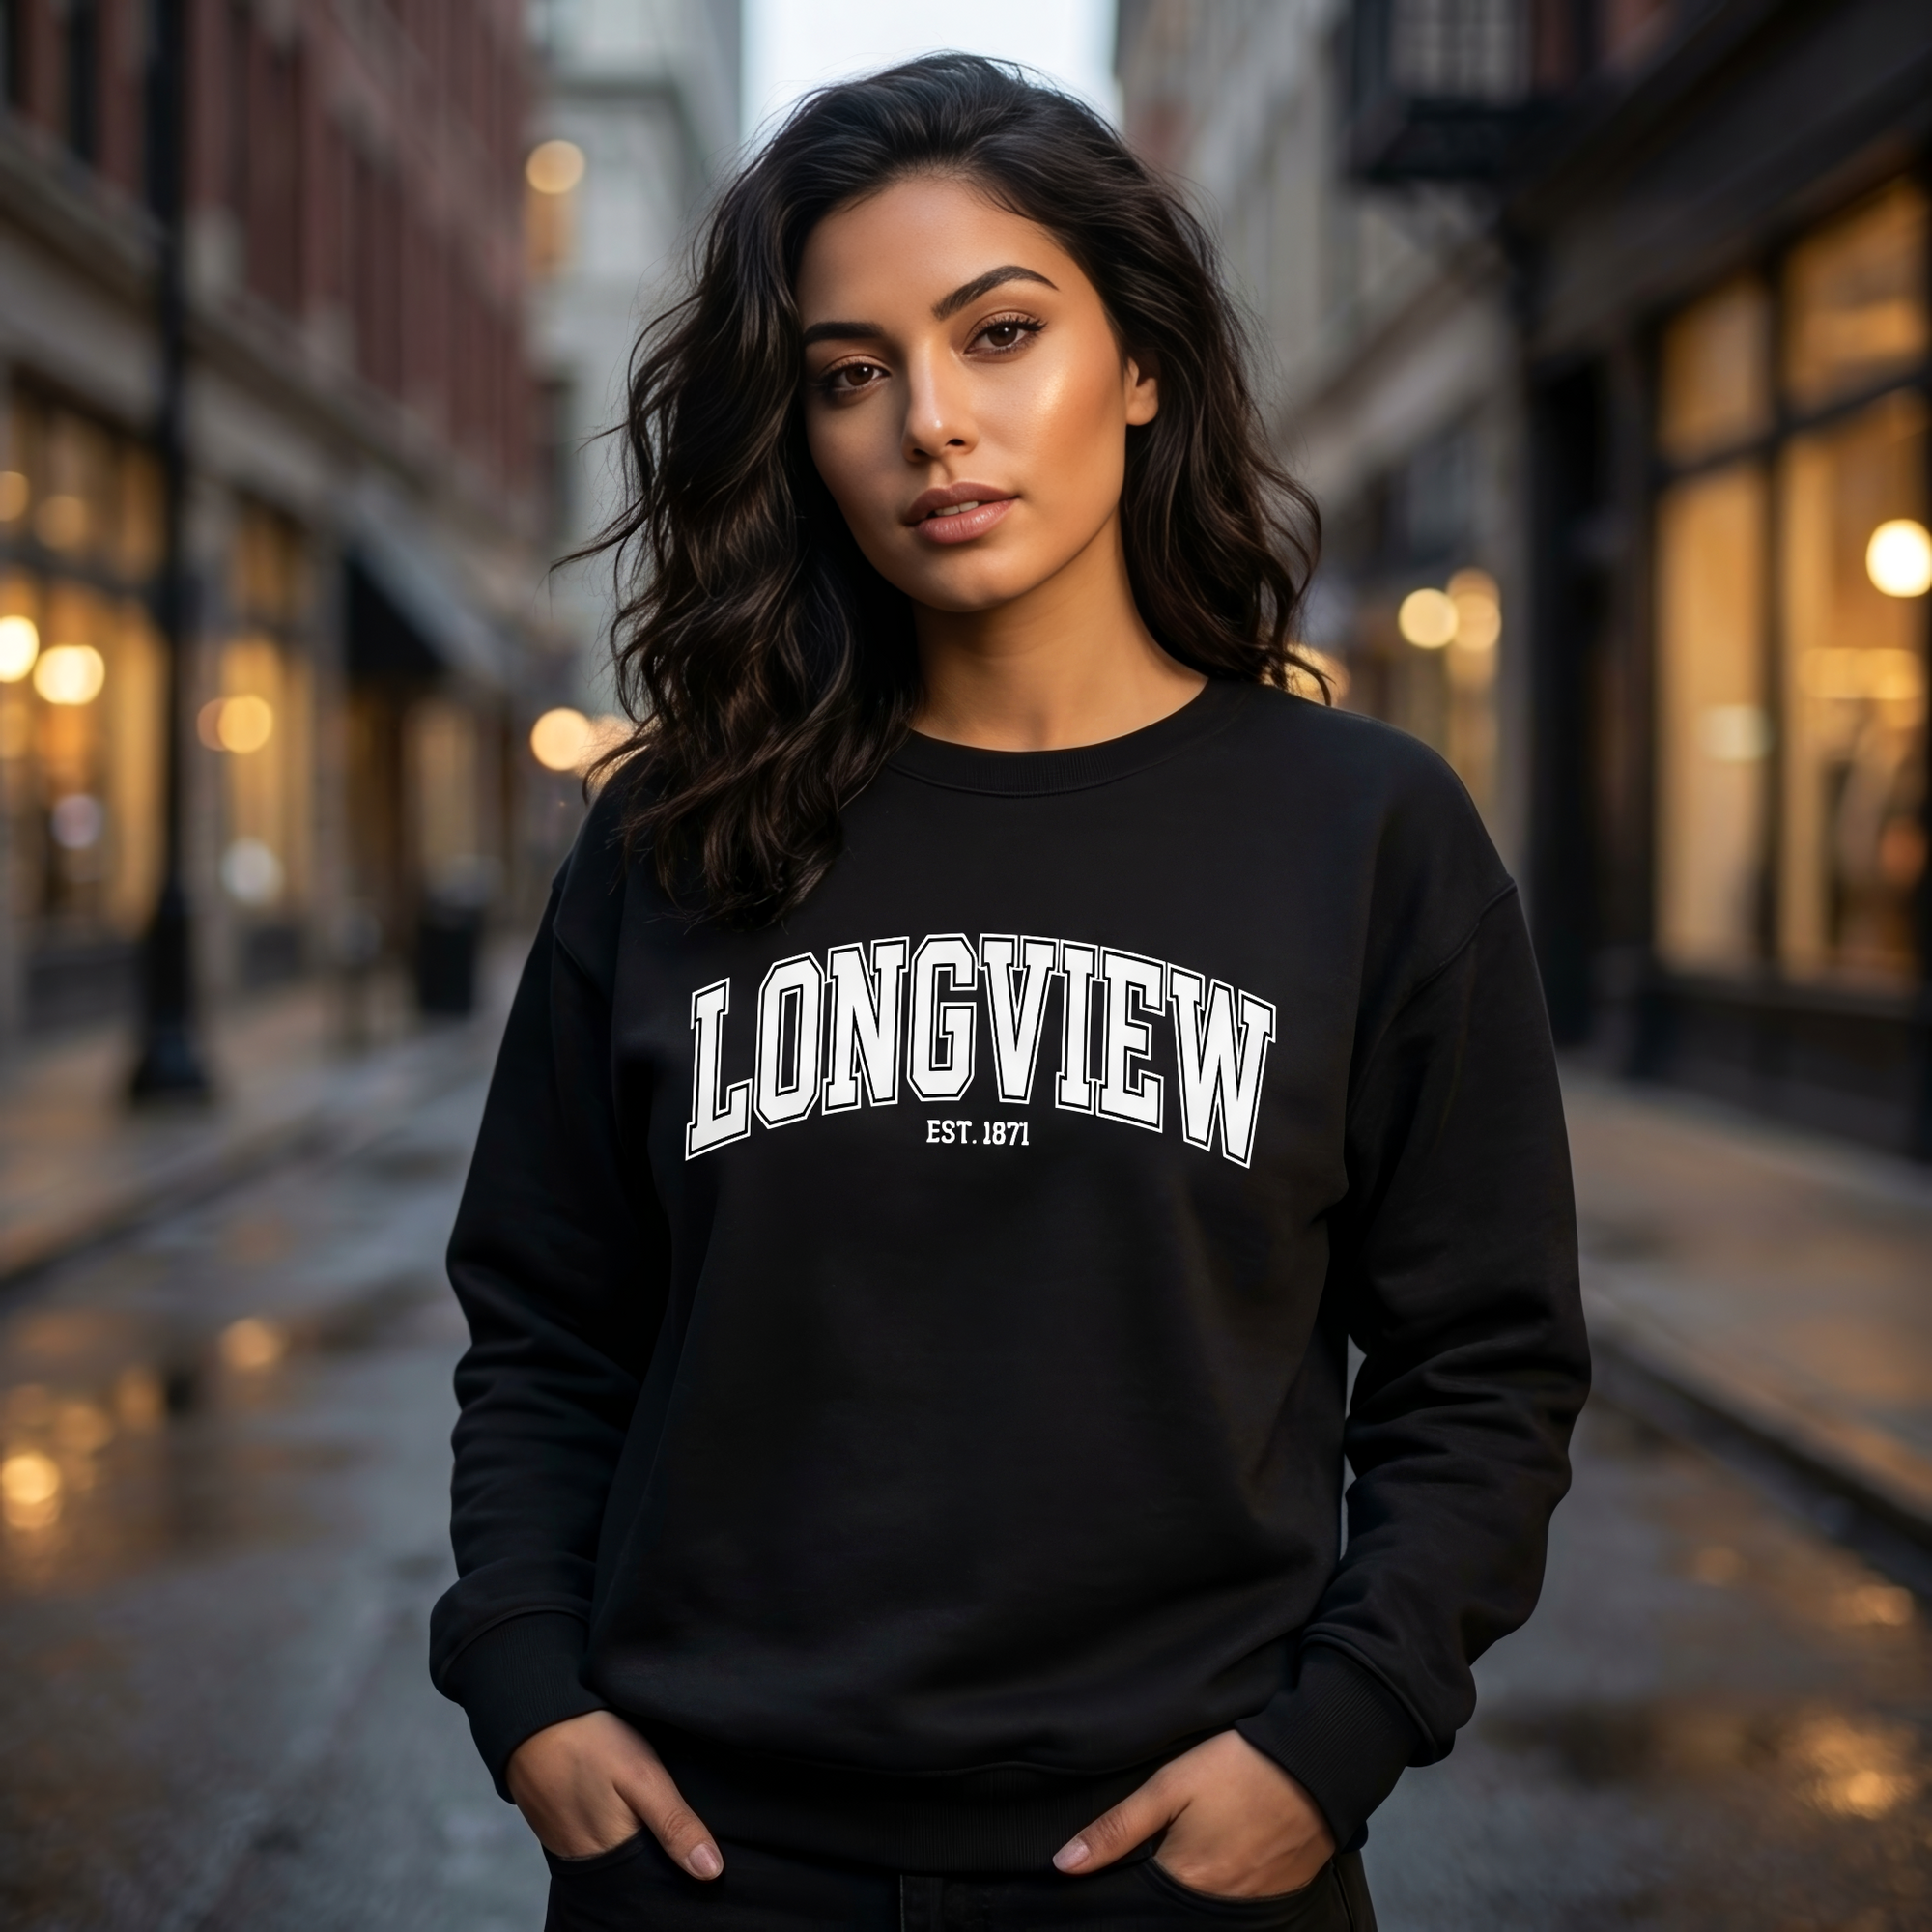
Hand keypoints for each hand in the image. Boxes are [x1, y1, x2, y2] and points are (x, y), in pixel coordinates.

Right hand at [506, 1710, 722, 1877]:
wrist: (531, 1718)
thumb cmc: (591, 1743)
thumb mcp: (643, 1777)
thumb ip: (674, 1824)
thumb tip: (710, 1871)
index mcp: (613, 1857)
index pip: (653, 1883)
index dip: (679, 1871)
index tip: (704, 1858)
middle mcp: (588, 1862)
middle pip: (635, 1871)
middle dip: (659, 1858)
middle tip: (685, 1830)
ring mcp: (569, 1846)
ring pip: (616, 1857)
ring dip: (637, 1843)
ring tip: (659, 1820)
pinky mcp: (558, 1828)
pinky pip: (594, 1842)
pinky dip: (613, 1831)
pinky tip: (626, 1810)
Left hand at [1054, 1730, 1334, 1898]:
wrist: (1315, 1762)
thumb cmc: (1239, 1768)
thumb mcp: (1169, 1785)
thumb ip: (1116, 1828)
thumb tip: (1064, 1865)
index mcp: (1185, 1880)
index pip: (1137, 1903)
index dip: (1121, 1887)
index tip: (1116, 1871)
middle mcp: (1218, 1905)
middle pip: (1171, 1910)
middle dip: (1155, 1892)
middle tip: (1162, 1849)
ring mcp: (1251, 1904)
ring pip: (1202, 1910)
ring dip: (1188, 1892)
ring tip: (1187, 1854)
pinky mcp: (1277, 1896)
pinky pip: (1236, 1908)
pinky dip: (1221, 1892)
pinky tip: (1220, 1860)